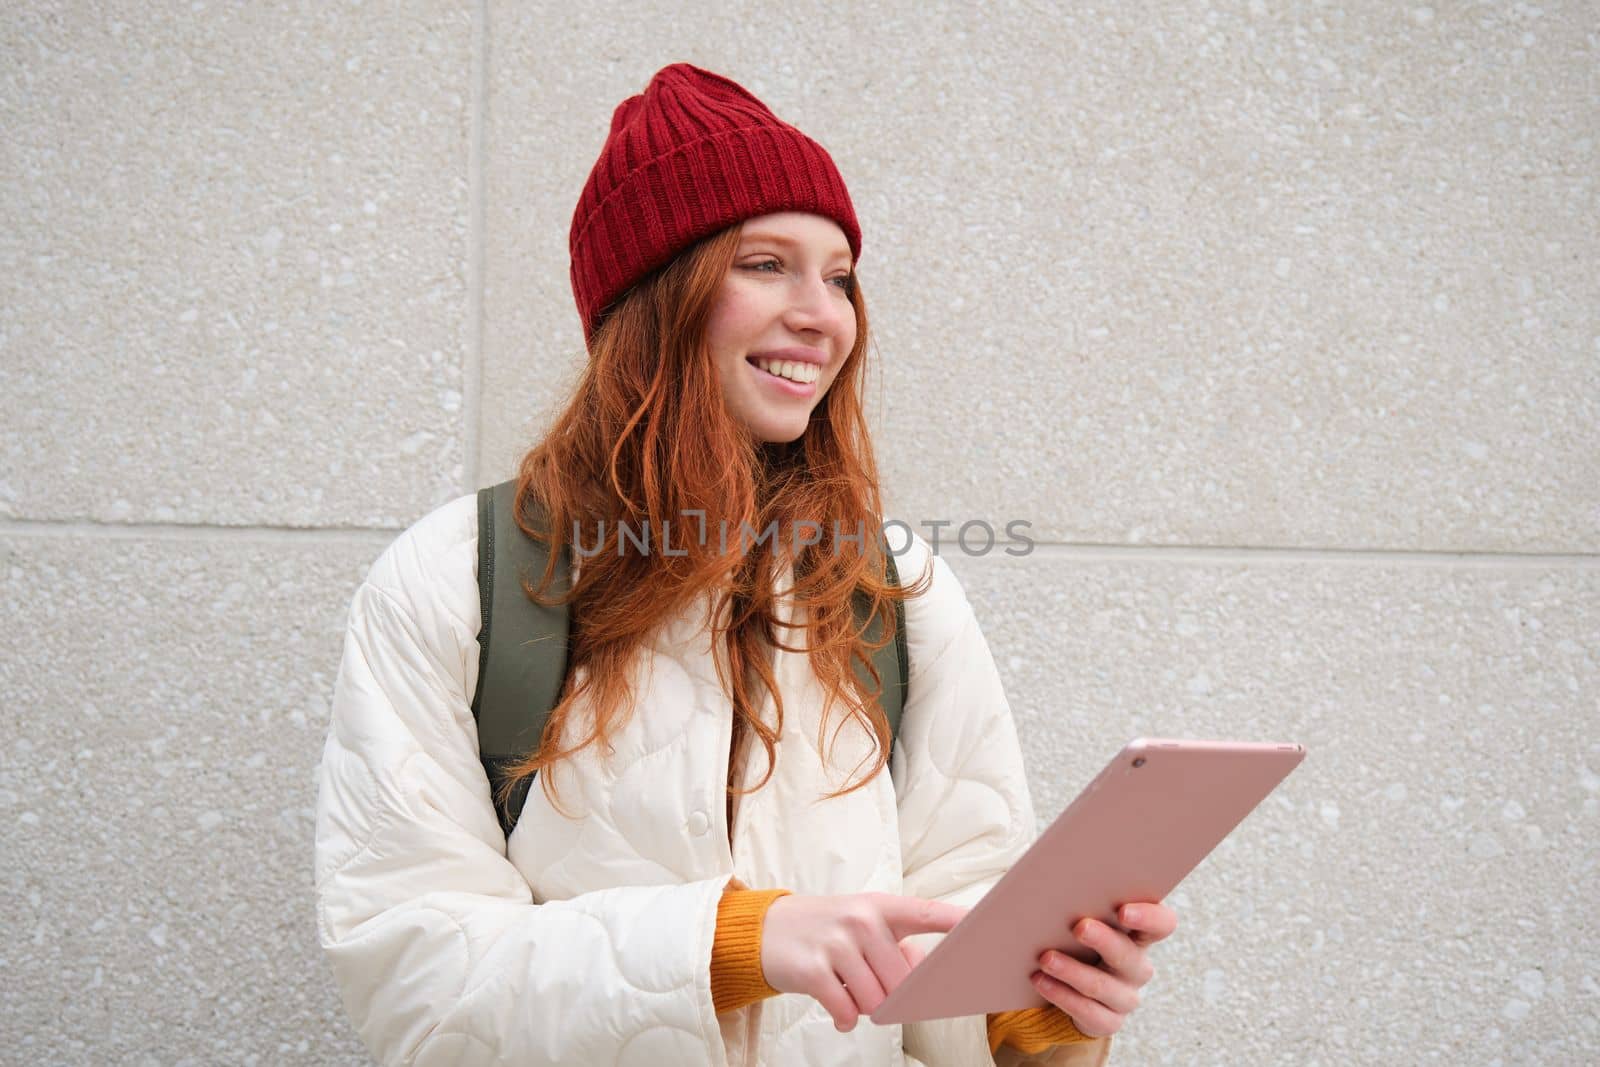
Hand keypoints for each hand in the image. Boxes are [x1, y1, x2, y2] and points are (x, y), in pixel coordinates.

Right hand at [760, 892, 968, 1031]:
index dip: (957, 920)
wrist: (766, 929)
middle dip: (889, 993)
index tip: (984, 923)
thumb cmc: (827, 929)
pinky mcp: (814, 969)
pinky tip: (838, 1007)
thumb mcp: (862, 923)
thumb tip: (921, 974)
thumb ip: (896, 944)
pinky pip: (847, 1012)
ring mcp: (836, 943)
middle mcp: (861, 920)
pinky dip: (844, 1018)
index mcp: (880, 906)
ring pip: (876, 1001)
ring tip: (847, 986)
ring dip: (864, 1006)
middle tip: (867, 981)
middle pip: (902, 981)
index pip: (927, 912)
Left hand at [1030, 901, 1177, 1037]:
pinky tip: (1041, 981)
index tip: (1123, 910)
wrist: (1072, 987)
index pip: (1162, 924)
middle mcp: (1137, 967)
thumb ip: (1082, 903)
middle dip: (1104, 941)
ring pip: (1102, 986)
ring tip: (1046, 959)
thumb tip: (1055, 883)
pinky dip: (1062, 995)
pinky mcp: (1108, 1021)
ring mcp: (1125, 997)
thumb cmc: (1077, 940)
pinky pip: (1088, 1012)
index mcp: (1138, 934)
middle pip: (1129, 955)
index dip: (1149, 917)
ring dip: (1072, 971)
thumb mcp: (1085, 920)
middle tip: (1079, 927)